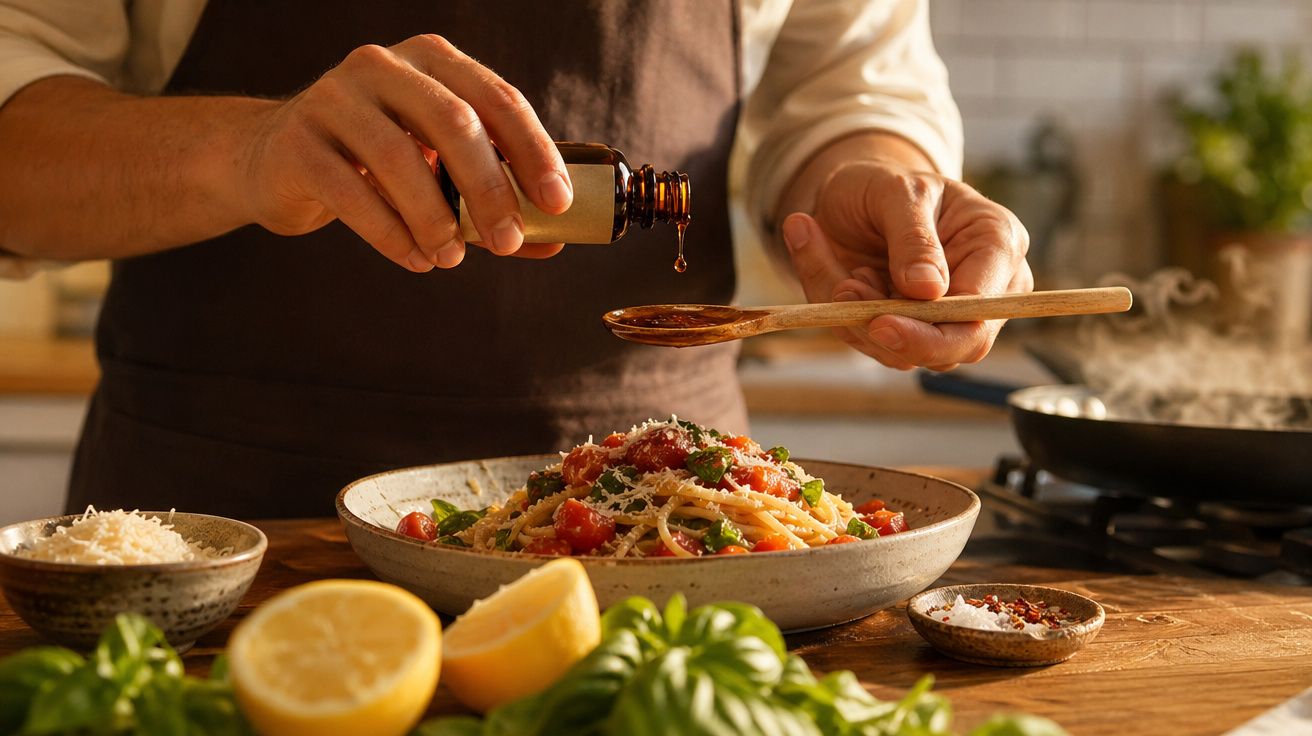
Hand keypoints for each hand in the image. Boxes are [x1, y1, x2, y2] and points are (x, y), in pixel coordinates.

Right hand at [234, 35, 571, 271]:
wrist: (276, 161)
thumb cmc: (376, 166)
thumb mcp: (439, 173)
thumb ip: (492, 201)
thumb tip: (554, 242)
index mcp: (432, 62)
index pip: (497, 99)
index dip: (533, 151)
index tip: (557, 203)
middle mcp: (383, 66)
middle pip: (453, 121)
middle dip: (488, 187)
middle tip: (508, 240)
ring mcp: (333, 98)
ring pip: (398, 157)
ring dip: (435, 218)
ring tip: (452, 259)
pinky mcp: (297, 142)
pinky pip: (351, 191)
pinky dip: (391, 234)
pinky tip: (416, 260)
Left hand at [782, 159, 1032, 370]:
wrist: (853, 197)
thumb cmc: (884, 185)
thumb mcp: (896, 191)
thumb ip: (914, 238)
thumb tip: (929, 290)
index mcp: (998, 244)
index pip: (982, 309)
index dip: (935, 331)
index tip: (880, 323)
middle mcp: (985, 288)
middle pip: (955, 347)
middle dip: (893, 334)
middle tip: (843, 292)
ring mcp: (948, 317)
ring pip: (907, 352)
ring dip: (858, 318)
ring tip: (836, 264)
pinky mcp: (911, 333)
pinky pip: (874, 344)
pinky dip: (843, 315)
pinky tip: (833, 270)